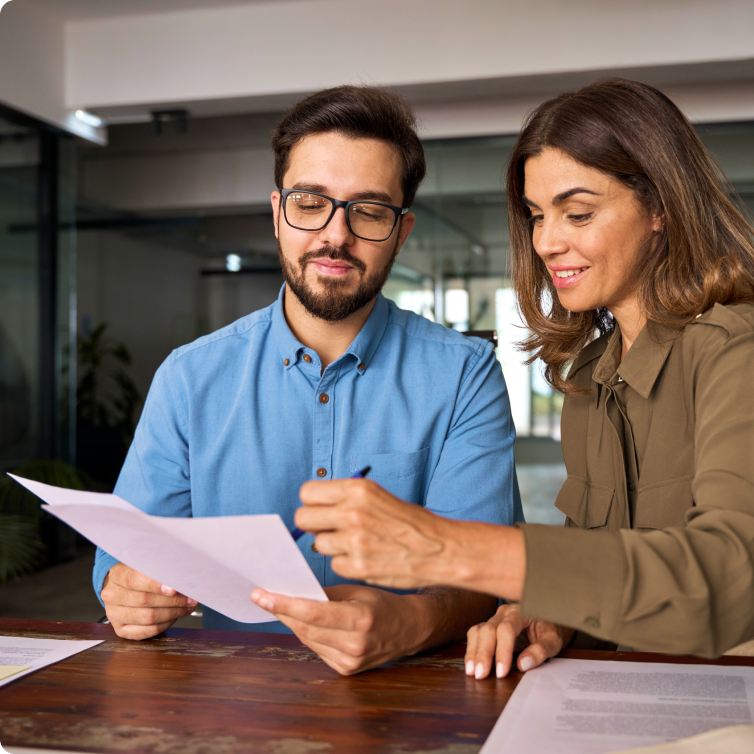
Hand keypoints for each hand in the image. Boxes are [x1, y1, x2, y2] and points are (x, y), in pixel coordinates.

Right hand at [102, 563, 197, 639]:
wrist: (121, 587)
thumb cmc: (139, 574)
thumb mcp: (146, 564)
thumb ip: (160, 569)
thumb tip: (181, 578)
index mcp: (116, 575)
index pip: (133, 580)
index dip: (155, 585)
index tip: (173, 588)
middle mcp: (112, 595)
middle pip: (144, 600)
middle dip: (173, 600)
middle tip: (190, 598)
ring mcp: (114, 614)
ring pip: (148, 617)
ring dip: (173, 612)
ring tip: (186, 607)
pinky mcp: (121, 630)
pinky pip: (147, 631)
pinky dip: (165, 624)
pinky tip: (174, 616)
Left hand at [250, 583, 426, 674]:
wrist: (409, 629)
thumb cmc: (383, 603)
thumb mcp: (357, 590)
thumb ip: (326, 594)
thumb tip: (293, 591)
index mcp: (361, 620)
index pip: (313, 614)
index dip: (284, 604)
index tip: (261, 595)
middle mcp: (355, 645)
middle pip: (305, 628)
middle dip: (281, 611)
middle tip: (262, 596)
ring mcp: (350, 662)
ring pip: (307, 640)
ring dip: (292, 622)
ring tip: (280, 605)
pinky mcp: (346, 671)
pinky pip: (317, 649)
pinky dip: (308, 634)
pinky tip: (305, 622)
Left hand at [295, 478, 525, 599]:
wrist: (440, 548)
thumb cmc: (409, 521)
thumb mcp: (378, 495)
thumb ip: (346, 498)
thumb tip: (314, 505)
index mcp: (357, 489)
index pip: (307, 492)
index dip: (313, 502)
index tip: (322, 509)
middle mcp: (352, 512)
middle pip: (303, 518)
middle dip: (314, 525)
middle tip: (331, 529)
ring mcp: (354, 541)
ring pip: (317, 543)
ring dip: (332, 546)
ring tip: (355, 544)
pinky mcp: (357, 566)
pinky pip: (334, 564)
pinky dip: (345, 563)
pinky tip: (364, 558)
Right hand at [465, 603, 573, 678]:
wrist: (547, 620)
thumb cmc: (549, 630)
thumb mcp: (553, 640)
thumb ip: (540, 650)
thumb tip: (523, 664)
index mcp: (520, 612)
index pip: (507, 629)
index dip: (502, 650)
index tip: (501, 672)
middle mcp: (504, 613)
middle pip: (488, 630)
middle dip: (483, 653)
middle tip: (480, 674)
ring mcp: (494, 619)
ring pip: (478, 631)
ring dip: (473, 652)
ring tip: (471, 671)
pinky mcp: (489, 627)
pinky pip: (475, 635)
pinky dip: (472, 650)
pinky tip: (471, 665)